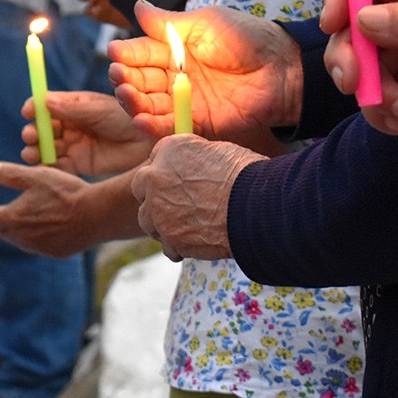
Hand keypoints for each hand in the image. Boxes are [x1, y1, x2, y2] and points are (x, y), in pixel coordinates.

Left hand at [0, 161, 97, 257]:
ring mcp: (40, 248)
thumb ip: (10, 174)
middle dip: (6, 222)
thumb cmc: (65, 192)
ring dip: (22, 231)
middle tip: (12, 212)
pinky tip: (52, 227)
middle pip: (6, 232)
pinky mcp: (55, 253)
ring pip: (23, 241)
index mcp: (14, 217)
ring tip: (32, 218)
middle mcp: (23, 237)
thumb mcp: (37, 176)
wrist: (95, 214)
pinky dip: (41, 238)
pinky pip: (41, 247)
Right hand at [20, 91, 154, 175]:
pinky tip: (41, 166)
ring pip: (46, 146)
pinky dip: (46, 166)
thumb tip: (44, 101)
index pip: (45, 105)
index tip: (29, 112)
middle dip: (33, 131)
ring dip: (35, 148)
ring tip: (32, 152)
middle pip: (42, 127)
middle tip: (31, 135)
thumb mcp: (99, 110)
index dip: (34, 108)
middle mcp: (69, 125)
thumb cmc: (127, 119)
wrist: (148, 144)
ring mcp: (72, 144)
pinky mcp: (77, 164)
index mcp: (73, 106)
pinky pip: (56, 165)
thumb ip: (72, 108)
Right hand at [108, 0, 301, 148]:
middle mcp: (174, 77)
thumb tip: (137, 5)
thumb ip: (169, 23)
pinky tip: (140, 120)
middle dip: (124, 80)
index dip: (125, 55)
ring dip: (133, 103)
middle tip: (119, 78)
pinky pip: (170, 127)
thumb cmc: (248, 38)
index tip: (114, 54)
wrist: (284, 68)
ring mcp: (184, 101)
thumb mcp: (206, 23)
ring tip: (128, 96)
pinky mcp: (198, 123)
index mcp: (173, 50)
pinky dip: (153, 126)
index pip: (140, 54)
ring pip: (148, 106)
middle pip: (138, 82)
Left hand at [133, 135, 265, 261]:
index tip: (176, 180)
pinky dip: (180, 247)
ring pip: (148, 219)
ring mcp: (158, 210)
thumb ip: (195, 157)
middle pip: (141, 187)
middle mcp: (156, 177)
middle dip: (155, 195)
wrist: (256, 206)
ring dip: (163, 223)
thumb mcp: (218, 151)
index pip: (156, 158)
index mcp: (169, 150)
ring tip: (189, 225)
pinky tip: (198, 242)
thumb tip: (193, 167)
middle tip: (176, 203)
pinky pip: (168, 246)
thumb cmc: (246, 176)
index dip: (167, 171)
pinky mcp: (170, 239)